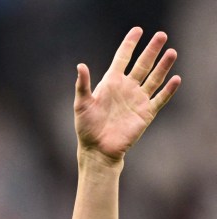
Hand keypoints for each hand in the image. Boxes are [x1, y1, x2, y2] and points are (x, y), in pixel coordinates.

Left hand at [74, 27, 180, 162]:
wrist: (97, 149)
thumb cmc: (86, 127)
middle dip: (151, 50)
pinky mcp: (145, 113)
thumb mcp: (82, 104)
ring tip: (172, 52)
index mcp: (111, 83)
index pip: (122, 58)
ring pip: (154, 79)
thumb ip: (82, 85)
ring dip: (163, 66)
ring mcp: (137, 100)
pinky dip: (168, 90)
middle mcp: (126, 88)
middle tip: (161, 35)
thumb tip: (80, 65)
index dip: (129, 44)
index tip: (137, 30)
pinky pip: (160, 99)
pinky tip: (175, 79)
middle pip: (142, 65)